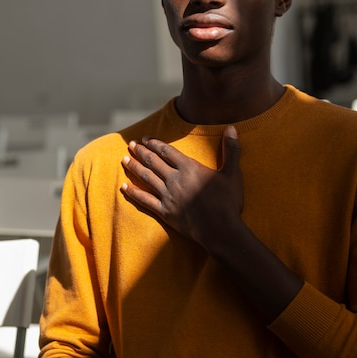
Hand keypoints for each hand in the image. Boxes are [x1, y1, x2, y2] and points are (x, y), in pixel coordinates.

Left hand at [121, 125, 242, 249]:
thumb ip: (231, 150)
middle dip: (140, 151)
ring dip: (134, 167)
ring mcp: (168, 195)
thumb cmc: (227, 201)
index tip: (144, 139)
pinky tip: (124, 187)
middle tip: (130, 144)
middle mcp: (175, 179)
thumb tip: (232, 128)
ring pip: (146, 177)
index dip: (155, 143)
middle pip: (153, 161)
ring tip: (124, 159)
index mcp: (189, 167)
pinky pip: (145, 200)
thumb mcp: (232, 173)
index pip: (167, 151)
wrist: (220, 229)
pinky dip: (133, 193)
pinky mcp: (164, 211)